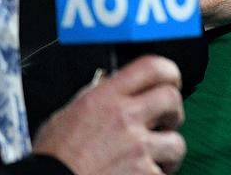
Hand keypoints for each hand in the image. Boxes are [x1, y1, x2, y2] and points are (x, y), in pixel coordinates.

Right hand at [32, 55, 184, 174]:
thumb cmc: (54, 158)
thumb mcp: (67, 114)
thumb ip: (96, 96)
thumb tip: (112, 84)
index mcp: (105, 98)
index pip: (152, 67)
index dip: (169, 72)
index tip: (171, 81)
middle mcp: (124, 118)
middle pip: (172, 98)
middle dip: (173, 112)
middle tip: (164, 123)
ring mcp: (137, 148)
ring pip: (176, 142)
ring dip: (167, 152)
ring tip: (151, 159)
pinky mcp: (144, 174)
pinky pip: (164, 173)